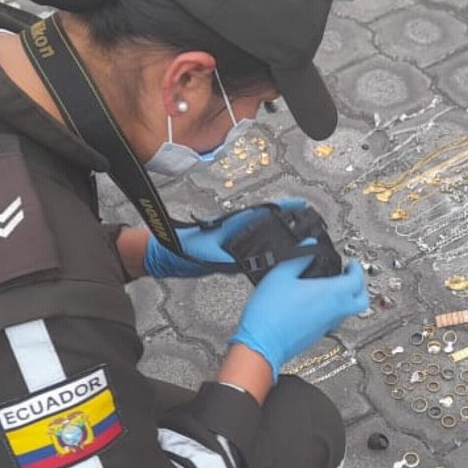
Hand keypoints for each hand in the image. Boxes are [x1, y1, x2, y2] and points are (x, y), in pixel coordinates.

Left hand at [142, 198, 306, 278]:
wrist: (161, 254)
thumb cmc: (178, 247)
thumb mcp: (205, 253)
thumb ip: (227, 258)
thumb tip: (249, 262)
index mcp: (230, 224)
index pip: (262, 213)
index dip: (283, 208)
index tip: (300, 205)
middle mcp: (233, 229)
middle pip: (265, 222)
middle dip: (286, 221)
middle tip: (306, 221)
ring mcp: (231, 240)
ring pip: (259, 235)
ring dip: (277, 234)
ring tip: (296, 237)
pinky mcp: (227, 252)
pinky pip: (252, 249)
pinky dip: (264, 250)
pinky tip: (273, 258)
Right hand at [230, 249, 369, 381]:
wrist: (261, 344)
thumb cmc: (269, 313)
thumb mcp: (280, 275)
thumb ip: (299, 257)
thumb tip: (309, 246)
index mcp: (330, 294)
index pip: (357, 280)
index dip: (356, 269)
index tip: (351, 263)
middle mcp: (333, 312)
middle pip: (361, 301)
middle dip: (359, 286)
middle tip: (349, 276)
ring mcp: (326, 326)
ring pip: (348, 312)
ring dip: (346, 298)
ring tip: (331, 287)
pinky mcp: (317, 335)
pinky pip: (333, 320)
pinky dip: (332, 309)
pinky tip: (315, 303)